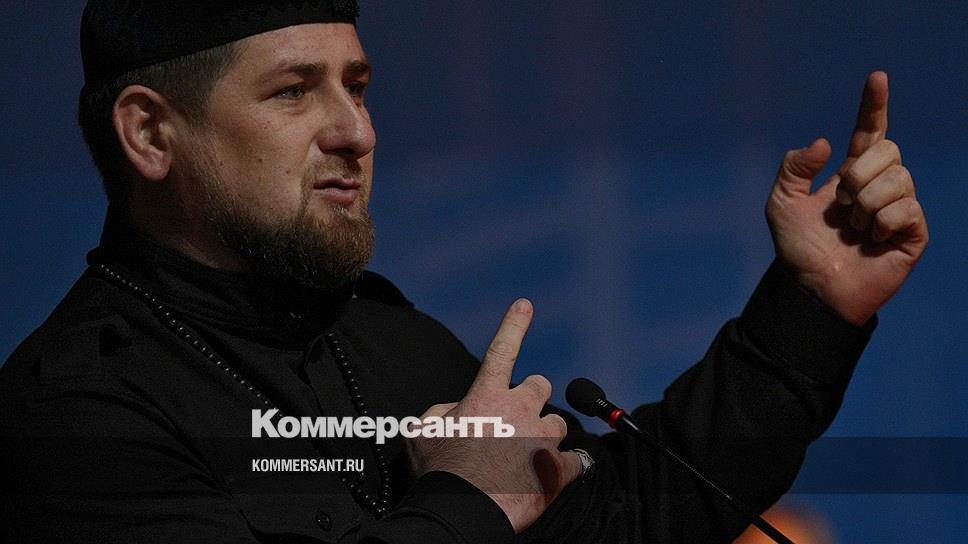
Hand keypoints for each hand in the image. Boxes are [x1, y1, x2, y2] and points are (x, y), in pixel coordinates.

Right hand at [405, 299, 582, 532]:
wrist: (461, 512)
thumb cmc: (439, 473)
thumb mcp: (422, 431)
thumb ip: (443, 409)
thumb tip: (458, 407)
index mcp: (486, 396)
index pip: (501, 350)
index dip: (514, 325)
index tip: (525, 305)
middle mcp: (519, 410)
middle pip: (541, 385)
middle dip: (532, 397)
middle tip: (519, 418)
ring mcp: (542, 438)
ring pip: (559, 422)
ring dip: (547, 432)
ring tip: (529, 453)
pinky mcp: (559, 470)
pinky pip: (577, 458)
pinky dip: (567, 465)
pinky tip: (554, 473)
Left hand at [765, 71, 928, 324]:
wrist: (812, 289)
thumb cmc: (798, 250)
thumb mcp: (781, 203)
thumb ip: (793, 168)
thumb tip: (824, 142)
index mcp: (851, 174)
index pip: (870, 132)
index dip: (874, 105)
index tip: (876, 77)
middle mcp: (879, 186)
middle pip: (888, 150)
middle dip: (858, 175)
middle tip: (841, 205)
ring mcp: (900, 207)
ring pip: (898, 178)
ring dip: (866, 203)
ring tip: (855, 228)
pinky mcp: (913, 232)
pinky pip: (906, 209)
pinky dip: (881, 223)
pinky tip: (872, 240)